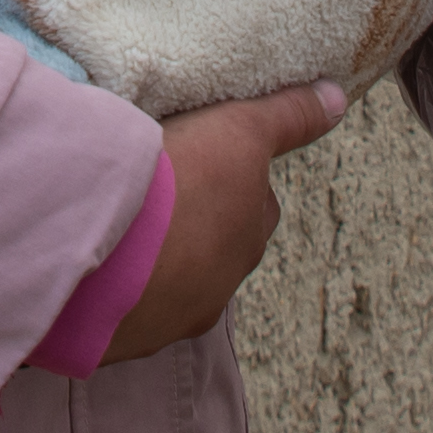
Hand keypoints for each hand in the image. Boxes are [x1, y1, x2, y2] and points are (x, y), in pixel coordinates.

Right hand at [105, 79, 348, 362]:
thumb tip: (337, 97)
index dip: (230, 177)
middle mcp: (217, 286)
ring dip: (152, 255)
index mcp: (247, 238)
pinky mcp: (119, 336)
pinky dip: (113, 282)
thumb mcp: (238, 133)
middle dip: (194, 221)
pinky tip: (95, 256)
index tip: (201, 157)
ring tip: (120, 220)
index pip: (254, 206)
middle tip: (159, 186)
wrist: (101, 246)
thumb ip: (288, 116)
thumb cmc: (178, 185)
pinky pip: (120, 304)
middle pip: (213, 246)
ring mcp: (166, 317)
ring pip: (166, 278)